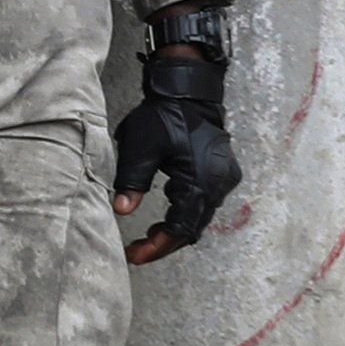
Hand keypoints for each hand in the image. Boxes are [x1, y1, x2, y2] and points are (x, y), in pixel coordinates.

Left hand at [111, 31, 239, 264]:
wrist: (189, 90)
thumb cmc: (164, 115)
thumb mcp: (141, 147)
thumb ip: (132, 180)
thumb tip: (121, 211)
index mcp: (200, 182)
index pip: (179, 229)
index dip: (157, 247)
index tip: (134, 256)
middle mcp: (218, 185)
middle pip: (191, 228)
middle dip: (164, 242)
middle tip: (137, 250)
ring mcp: (224, 179)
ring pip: (199, 217)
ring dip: (175, 228)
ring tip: (147, 235)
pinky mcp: (222, 171)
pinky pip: (205, 203)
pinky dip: (185, 212)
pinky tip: (166, 213)